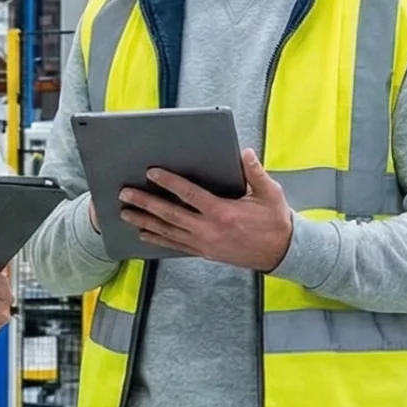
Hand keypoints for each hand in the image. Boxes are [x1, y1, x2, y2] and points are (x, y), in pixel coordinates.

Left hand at [120, 150, 294, 270]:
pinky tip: (144, 235)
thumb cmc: (275, 222)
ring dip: (144, 222)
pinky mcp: (204, 252)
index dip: (169, 182)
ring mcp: (204, 243)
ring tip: (125, 214)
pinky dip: (158, 239)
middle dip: (145, 203)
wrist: (281, 253)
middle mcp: (209, 230)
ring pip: (168, 232)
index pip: (189, 195)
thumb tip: (244, 153)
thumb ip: (254, 172)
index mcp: (222, 213)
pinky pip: (175, 246)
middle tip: (125, 194)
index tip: (152, 173)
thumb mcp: (270, 193)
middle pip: (170, 215)